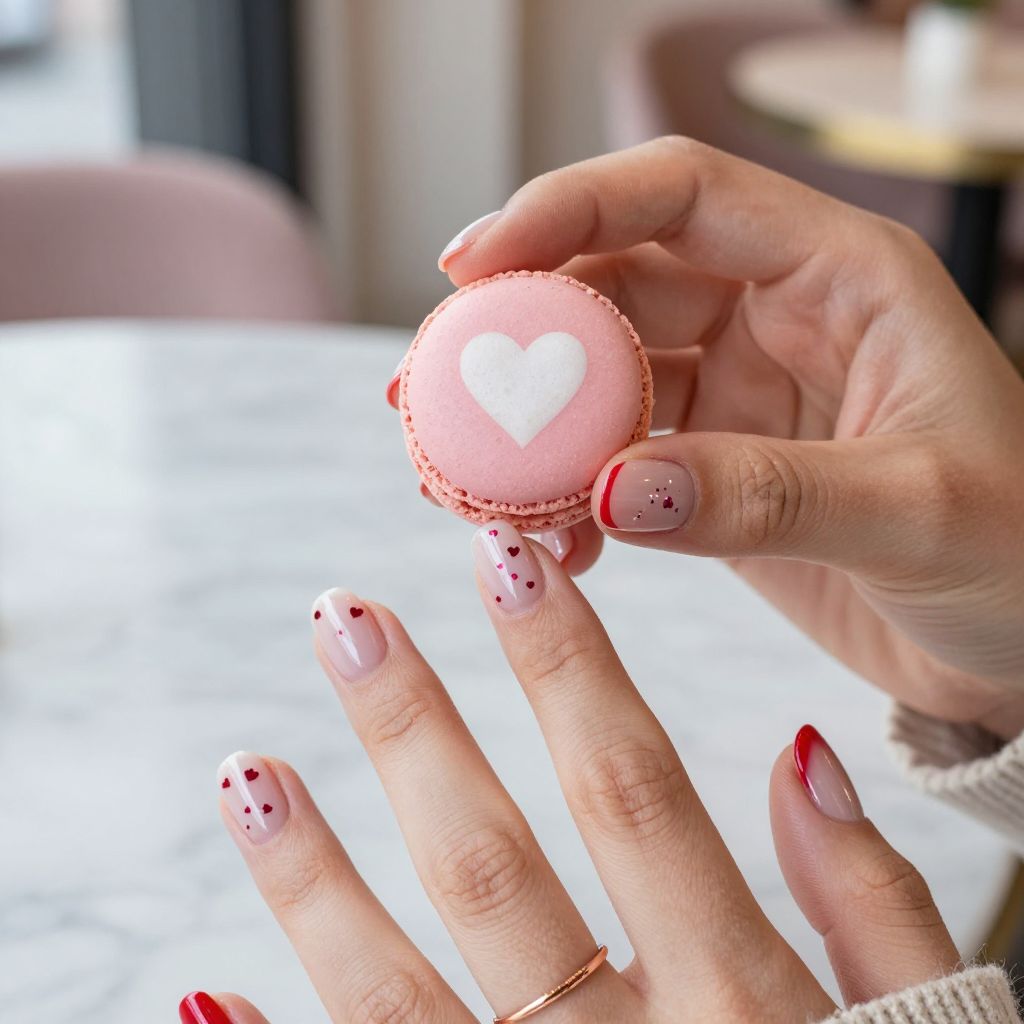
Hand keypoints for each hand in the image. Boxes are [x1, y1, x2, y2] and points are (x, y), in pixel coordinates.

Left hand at [184, 530, 959, 1023]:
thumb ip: (872, 899)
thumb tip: (801, 750)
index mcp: (739, 999)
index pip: (630, 786)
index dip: (564, 663)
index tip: (501, 559)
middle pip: (490, 865)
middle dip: (411, 731)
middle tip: (344, 621)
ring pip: (392, 991)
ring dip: (310, 875)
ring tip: (248, 769)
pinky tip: (204, 992)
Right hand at [440, 137, 1023, 739]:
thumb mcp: (913, 510)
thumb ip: (763, 495)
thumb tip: (608, 490)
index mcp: (838, 278)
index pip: (679, 196)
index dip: (566, 210)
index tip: (472, 265)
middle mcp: (774, 323)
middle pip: (612, 290)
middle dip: (516, 334)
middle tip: (433, 389)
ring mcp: (735, 402)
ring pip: (600, 384)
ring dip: (529, 428)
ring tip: (463, 478)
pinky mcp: (712, 476)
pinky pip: (614, 466)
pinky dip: (566, 498)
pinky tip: (544, 541)